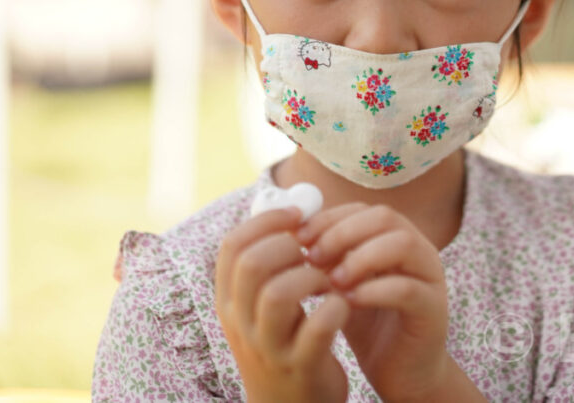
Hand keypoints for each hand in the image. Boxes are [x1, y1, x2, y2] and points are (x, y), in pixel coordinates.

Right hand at [215, 208, 349, 402]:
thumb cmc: (286, 343)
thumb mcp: (265, 307)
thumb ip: (273, 264)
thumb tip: (298, 207)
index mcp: (230, 301)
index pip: (233, 246)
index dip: (267, 221)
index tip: (298, 216)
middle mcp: (241, 323)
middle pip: (253, 264)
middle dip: (289, 246)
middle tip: (314, 251)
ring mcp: (268, 347)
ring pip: (278, 294)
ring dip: (312, 276)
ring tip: (328, 280)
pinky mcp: (300, 366)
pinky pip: (317, 327)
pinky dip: (336, 308)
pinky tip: (344, 305)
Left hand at [297, 203, 456, 401]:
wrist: (398, 370)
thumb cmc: (369, 324)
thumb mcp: (343, 285)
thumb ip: (328, 258)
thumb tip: (292, 233)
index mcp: (396, 238)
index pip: (364, 210)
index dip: (330, 219)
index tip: (300, 238)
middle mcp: (419, 250)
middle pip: (385, 217)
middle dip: (343, 233)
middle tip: (313, 258)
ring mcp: (431, 277)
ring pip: (403, 244)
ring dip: (361, 258)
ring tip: (333, 281)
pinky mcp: (434, 309)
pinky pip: (407, 289)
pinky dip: (374, 291)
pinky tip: (348, 302)